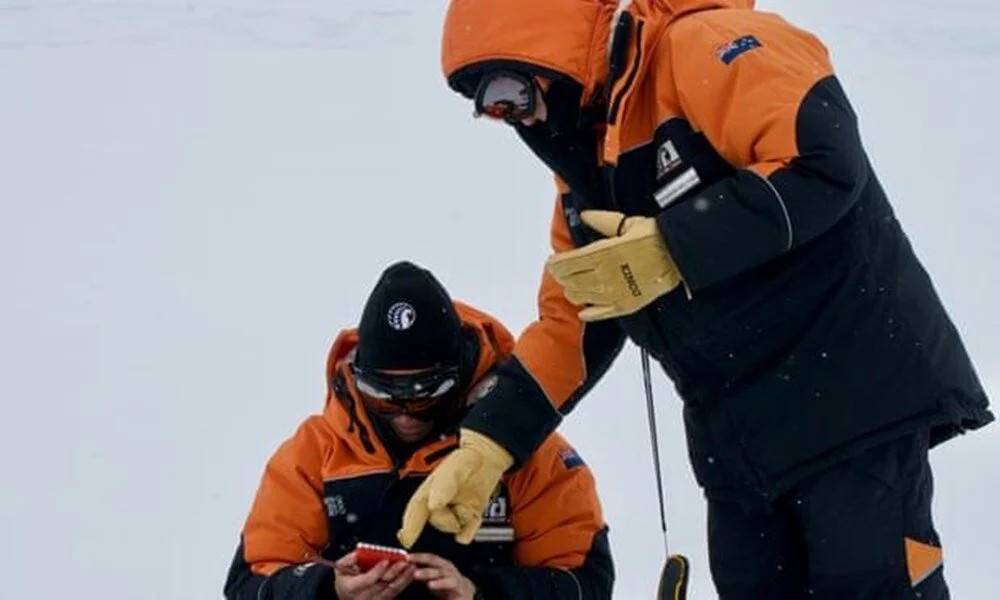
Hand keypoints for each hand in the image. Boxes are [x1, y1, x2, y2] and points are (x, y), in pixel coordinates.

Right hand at [333, 551, 414, 599]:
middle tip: (404, 562)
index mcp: (351, 588)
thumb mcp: (340, 568)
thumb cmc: (345, 580)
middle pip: (382, 585)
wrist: (346, 595)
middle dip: (394, 572)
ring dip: (403, 578)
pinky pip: (396, 592)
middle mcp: (364, 597)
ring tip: (411, 566)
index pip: (367, 580)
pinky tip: (411, 573)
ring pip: (392, 590)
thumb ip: (348, 560)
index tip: (385, 560)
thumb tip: (357, 554)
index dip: (377, 571)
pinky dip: (404, 582)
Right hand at [398, 428, 512, 547]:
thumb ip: (443, 486)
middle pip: (435, 520)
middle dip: (444, 520)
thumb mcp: (453, 469)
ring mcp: (456, 509)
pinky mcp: (470, 514)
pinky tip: (471, 522)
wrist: (488, 456)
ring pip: (452, 527)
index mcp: (430, 489)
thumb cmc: (467, 458)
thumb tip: (434, 504)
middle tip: (455, 511)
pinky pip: (466, 532)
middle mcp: (441, 502)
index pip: (416, 509)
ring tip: (467, 506)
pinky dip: (468, 531)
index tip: (407, 538)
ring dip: (460, 521)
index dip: (409, 526)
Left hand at [410, 553, 476, 599]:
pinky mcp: (458, 587)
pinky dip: (440, 583)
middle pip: (434, 561)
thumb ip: (422, 574)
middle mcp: (447, 568)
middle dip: (421, 560)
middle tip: (409, 561)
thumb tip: (407, 568)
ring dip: (428, 572)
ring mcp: (453, 576)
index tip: (405, 557)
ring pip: (440, 572)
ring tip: (416, 574)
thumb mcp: (433, 578)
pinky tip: (431, 585)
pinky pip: (449, 584)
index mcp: (441, 565)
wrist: (465, 594)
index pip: (428, 557)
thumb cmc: (447, 585)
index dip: (417, 556)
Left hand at [546, 210, 682, 320]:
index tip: (552, 262)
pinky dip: (588, 313)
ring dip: (572, 291)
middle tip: (561, 272)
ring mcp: (613, 293)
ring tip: (572, 286)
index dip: (555, 264)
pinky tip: (584, 310)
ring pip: (580, 297)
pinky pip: (600, 314)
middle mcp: (603, 276)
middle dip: (562, 276)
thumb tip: (583, 215)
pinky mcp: (625, 305)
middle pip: (570, 281)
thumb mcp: (626, 222)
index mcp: (601, 254)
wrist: (677, 255)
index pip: (566, 264)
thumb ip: (601, 220)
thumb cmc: (653, 237)